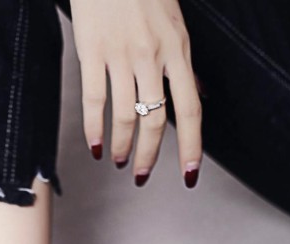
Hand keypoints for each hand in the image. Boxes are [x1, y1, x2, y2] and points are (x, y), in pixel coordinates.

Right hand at [68, 0, 202, 186]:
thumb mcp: (174, 24)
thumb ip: (182, 63)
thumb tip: (198, 93)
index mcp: (178, 49)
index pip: (191, 108)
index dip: (191, 146)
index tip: (189, 174)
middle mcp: (152, 55)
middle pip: (156, 119)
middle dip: (151, 154)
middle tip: (142, 174)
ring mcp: (121, 55)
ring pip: (125, 115)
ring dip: (121, 146)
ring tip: (118, 160)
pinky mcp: (92, 53)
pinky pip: (94, 100)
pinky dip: (94, 129)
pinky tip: (94, 146)